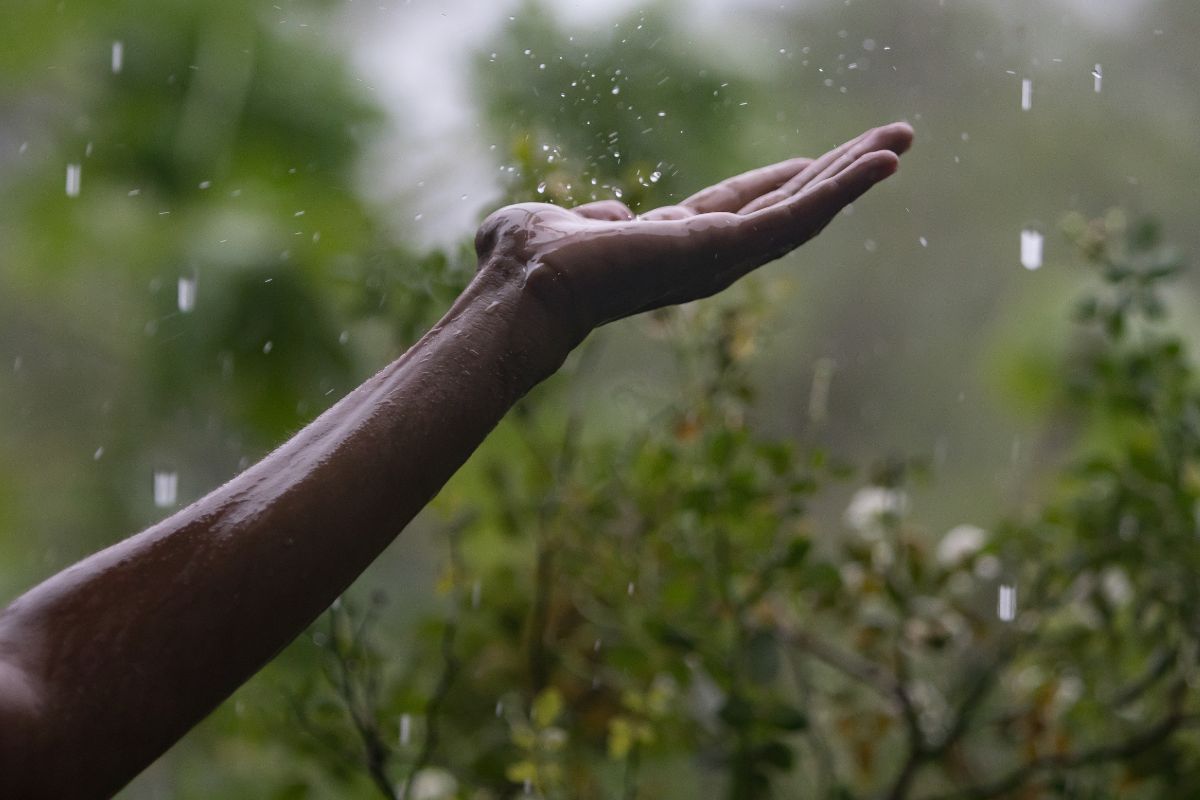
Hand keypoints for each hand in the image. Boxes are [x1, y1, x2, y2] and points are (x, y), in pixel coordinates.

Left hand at [473, 122, 913, 338]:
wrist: (523, 287)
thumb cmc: (524, 264)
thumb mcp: (557, 224)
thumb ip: (584, 217)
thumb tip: (603, 215)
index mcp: (673, 242)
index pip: (740, 207)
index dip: (780, 182)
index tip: (816, 161)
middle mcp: (706, 253)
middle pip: (786, 206)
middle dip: (838, 174)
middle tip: (890, 141)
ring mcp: (722, 256)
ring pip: (803, 211)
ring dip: (854, 175)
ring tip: (901, 141)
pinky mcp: (728, 250)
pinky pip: (798, 215)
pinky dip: (843, 189)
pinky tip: (883, 161)